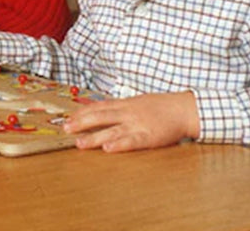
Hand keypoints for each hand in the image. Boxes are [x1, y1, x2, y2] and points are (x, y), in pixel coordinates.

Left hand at [64, 91, 198, 152]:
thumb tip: (101, 110)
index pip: (98, 107)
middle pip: (100, 116)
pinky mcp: (148, 136)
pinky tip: (108, 148)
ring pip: (112, 130)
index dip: (82, 112)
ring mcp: (137, 124)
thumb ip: (120, 107)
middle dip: (81, 123)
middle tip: (66, 129)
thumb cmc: (161, 107)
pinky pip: (131, 141)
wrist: (183, 109)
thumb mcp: (137, 102)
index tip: (68, 118)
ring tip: (80, 143)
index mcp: (125, 104)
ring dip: (94, 137)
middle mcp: (128, 112)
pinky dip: (119, 144)